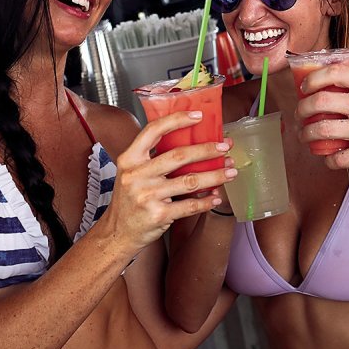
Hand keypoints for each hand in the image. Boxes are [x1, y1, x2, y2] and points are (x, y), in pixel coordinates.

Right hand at [106, 111, 236, 250]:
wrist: (118, 233)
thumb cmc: (129, 199)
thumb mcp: (132, 173)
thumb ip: (152, 158)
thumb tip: (192, 143)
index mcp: (130, 159)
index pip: (153, 131)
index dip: (177, 120)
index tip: (198, 116)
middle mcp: (136, 175)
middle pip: (179, 156)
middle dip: (206, 150)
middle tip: (225, 147)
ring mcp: (147, 196)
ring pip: (190, 181)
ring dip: (215, 176)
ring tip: (231, 172)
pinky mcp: (158, 215)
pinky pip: (189, 206)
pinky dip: (207, 201)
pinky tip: (217, 197)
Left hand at [296, 66, 348, 175]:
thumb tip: (346, 83)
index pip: (333, 72)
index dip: (313, 79)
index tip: (305, 87)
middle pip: (319, 102)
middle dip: (302, 110)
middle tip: (300, 116)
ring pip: (321, 131)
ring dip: (307, 135)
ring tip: (306, 137)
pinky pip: (337, 158)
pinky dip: (328, 160)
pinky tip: (330, 159)